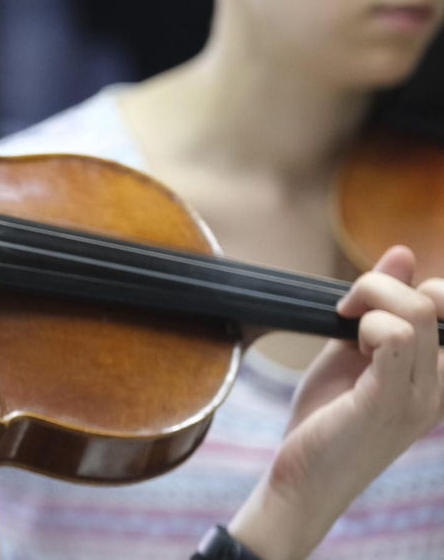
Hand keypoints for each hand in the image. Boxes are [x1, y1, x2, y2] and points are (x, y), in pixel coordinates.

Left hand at [227, 246, 443, 559]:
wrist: (304, 480)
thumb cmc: (327, 418)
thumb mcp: (353, 351)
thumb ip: (379, 306)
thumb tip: (403, 254)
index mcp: (437, 374)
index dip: (405, 286)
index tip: (359, 303)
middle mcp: (439, 385)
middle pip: (435, 299)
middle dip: (380, 285)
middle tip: (344, 309)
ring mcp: (419, 396)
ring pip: (415, 311)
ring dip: (367, 301)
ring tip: (343, 326)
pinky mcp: (386, 402)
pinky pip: (393, 338)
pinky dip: (363, 324)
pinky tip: (346, 342)